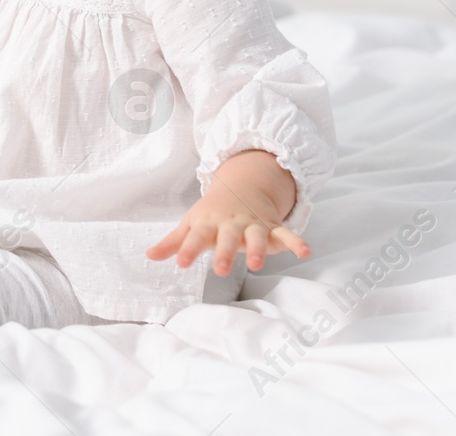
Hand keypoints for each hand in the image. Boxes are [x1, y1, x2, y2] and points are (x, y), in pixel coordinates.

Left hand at [145, 151, 310, 274]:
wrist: (241, 186)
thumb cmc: (211, 213)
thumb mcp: (191, 224)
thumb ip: (174, 243)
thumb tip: (149, 255)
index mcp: (208, 223)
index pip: (196, 237)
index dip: (188, 250)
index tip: (181, 263)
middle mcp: (231, 223)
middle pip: (228, 238)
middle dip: (224, 252)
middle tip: (220, 270)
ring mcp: (253, 224)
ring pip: (257, 236)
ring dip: (258, 249)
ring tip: (257, 264)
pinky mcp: (272, 228)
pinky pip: (286, 234)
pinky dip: (296, 241)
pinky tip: (306, 252)